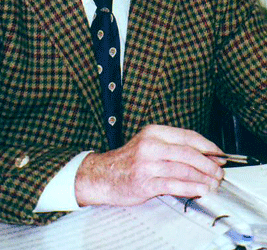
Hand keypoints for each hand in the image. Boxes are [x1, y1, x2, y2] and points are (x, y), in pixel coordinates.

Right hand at [75, 125, 224, 206]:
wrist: (103, 175)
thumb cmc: (129, 160)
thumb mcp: (149, 143)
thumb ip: (173, 146)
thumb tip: (205, 155)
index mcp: (153, 132)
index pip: (187, 136)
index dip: (208, 146)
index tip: (219, 155)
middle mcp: (150, 145)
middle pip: (189, 153)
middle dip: (209, 164)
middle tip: (219, 172)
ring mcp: (147, 164)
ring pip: (184, 169)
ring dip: (204, 178)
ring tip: (213, 183)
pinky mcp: (145, 183)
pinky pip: (174, 185)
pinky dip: (191, 188)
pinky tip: (201, 190)